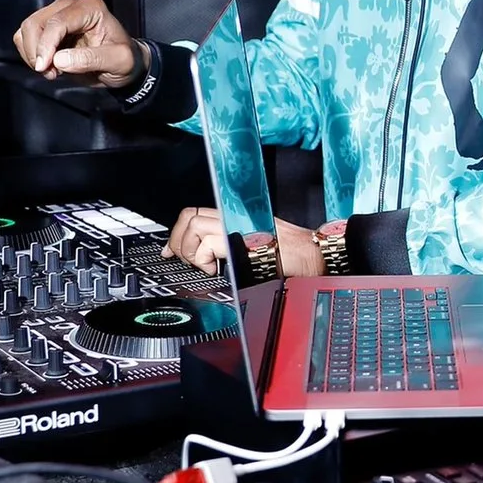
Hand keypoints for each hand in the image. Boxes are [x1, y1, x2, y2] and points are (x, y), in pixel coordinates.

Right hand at [12, 0, 138, 88]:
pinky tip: (49, 65)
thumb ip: (92, 59)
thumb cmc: (125, 60)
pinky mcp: (48, 26)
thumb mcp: (119, 61)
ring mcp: (57, 14)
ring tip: (53, 71)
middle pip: (35, 24)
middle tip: (51, 73)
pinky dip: (31, 54)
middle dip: (37, 52)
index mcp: (90, 7)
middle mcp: (71, 5)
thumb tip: (60, 60)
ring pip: (26, 30)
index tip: (45, 68)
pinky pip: (25, 37)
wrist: (123, 65)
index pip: (57, 22)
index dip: (46, 45)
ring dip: (32, 54)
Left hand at [163, 210, 323, 276]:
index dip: (178, 232)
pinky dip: (205, 261)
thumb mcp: (255, 242)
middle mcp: (233, 216)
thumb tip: (210, 254)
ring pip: (193, 227)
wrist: (309, 254)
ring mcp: (234, 225)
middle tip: (188, 260)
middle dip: (179, 241)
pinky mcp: (237, 239)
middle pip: (189, 216)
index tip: (172, 249)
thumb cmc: (290, 253)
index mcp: (236, 217)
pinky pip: (206, 245)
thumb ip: (231, 243)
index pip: (196, 213)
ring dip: (193, 252)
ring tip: (207, 266)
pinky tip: (217, 269)